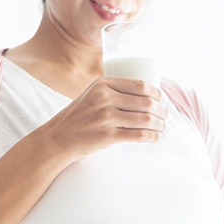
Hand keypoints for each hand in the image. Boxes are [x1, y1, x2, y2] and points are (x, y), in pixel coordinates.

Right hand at [41, 76, 167, 164]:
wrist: (58, 138)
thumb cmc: (77, 118)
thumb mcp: (91, 95)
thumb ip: (111, 92)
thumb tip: (143, 96)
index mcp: (103, 84)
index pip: (140, 85)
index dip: (157, 93)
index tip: (162, 99)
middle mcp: (105, 98)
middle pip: (146, 102)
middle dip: (162, 110)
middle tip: (166, 115)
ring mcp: (106, 117)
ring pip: (145, 119)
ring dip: (160, 124)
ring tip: (163, 127)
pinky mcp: (108, 136)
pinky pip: (139, 135)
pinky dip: (153, 137)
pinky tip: (157, 138)